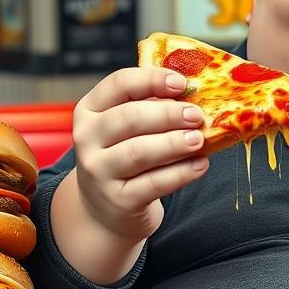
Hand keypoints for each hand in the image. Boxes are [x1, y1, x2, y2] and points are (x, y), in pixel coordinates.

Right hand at [72, 67, 208, 241]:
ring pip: (139, 152)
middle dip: (167, 114)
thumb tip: (195, 96)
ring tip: (199, 139)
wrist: (104, 208)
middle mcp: (87, 138)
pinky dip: (181, 173)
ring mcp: (99, 171)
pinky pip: (153, 183)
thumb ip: (153, 108)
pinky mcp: (118, 200)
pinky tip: (201, 165)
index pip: (118, 84)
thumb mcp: (127, 129)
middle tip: (196, 115)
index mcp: (90, 110)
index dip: (151, 80)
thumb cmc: (124, 156)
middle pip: (129, 118)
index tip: (182, 83)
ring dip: (174, 143)